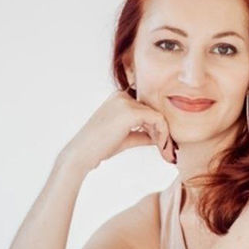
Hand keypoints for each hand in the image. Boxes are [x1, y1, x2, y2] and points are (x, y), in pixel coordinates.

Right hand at [57, 89, 177, 172]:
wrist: (82, 153)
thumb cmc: (100, 147)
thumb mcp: (125, 137)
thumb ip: (143, 134)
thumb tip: (160, 138)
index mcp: (119, 97)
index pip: (146, 107)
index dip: (156, 125)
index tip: (160, 142)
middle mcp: (122, 95)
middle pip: (153, 110)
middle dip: (162, 129)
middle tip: (165, 147)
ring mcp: (126, 102)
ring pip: (158, 114)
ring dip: (164, 133)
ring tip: (164, 149)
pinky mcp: (131, 112)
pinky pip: (158, 120)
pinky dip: (163, 134)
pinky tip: (161, 146)